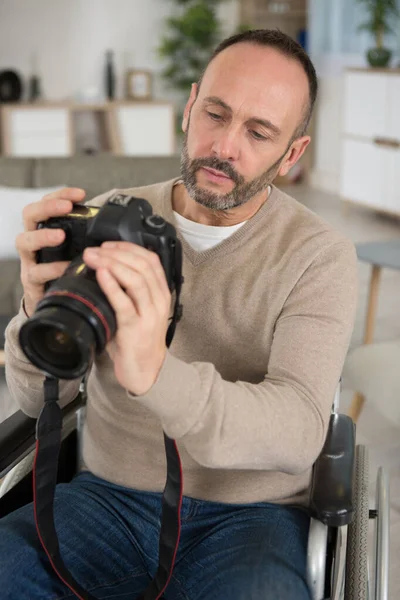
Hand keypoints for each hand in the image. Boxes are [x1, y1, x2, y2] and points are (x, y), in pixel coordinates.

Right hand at [16, 187, 85, 315]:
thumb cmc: (69, 272)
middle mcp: (34, 242)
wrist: (58, 305)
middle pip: (29, 215)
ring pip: (24, 241)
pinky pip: (36, 272)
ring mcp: (30, 260)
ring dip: (42, 236)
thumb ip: (88, 237)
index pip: (47, 203)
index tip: (80, 194)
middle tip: (66, 207)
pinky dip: (51, 268)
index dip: (60, 195)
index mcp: (46, 229)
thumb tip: (115, 224)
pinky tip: (65, 267)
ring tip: (60, 236)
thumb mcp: (78, 251)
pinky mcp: (32, 282)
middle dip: (47, 207)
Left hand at [83, 241, 171, 394]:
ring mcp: (149, 315)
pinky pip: (124, 303)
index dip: (129, 247)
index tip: (108, 244)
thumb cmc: (138, 338)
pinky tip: (101, 275)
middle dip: (116, 253)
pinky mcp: (136, 329)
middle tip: (94, 250)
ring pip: (136, 280)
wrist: (146, 370)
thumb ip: (129, 289)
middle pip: (142, 266)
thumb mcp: (139, 308)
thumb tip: (104, 267)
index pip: (151, 260)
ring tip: (93, 258)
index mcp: (161, 293)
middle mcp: (159, 301)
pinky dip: (112, 286)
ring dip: (112, 264)